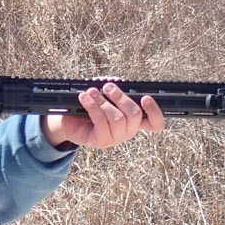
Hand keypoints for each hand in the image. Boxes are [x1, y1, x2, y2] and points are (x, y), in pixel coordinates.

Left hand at [42, 81, 164, 148]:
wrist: (68, 122)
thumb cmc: (89, 108)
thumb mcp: (104, 96)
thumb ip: (113, 89)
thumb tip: (115, 82)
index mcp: (134, 121)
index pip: (155, 123)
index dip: (155, 112)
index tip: (145, 98)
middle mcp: (128, 131)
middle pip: (134, 115)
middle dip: (121, 97)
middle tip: (108, 87)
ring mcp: (115, 138)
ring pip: (117, 118)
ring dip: (103, 101)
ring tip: (91, 92)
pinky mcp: (101, 141)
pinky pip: (101, 122)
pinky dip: (92, 106)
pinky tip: (84, 98)